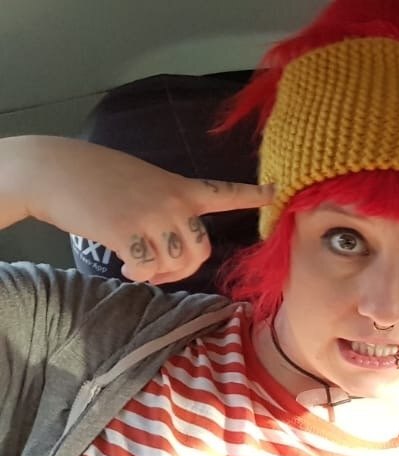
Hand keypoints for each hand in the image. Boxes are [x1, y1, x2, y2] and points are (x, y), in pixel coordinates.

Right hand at [17, 136, 271, 284]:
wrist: (55, 170)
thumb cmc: (96, 175)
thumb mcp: (143, 180)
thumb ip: (165, 206)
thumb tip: (169, 244)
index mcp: (181, 188)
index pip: (224, 193)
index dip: (252, 195)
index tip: (275, 192)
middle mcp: (174, 204)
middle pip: (201, 252)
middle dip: (183, 269)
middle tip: (160, 269)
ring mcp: (152, 217)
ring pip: (174, 264)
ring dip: (156, 272)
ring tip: (135, 262)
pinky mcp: (128, 232)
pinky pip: (147, 268)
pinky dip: (138, 273)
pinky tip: (123, 264)